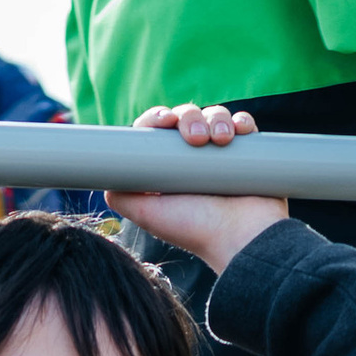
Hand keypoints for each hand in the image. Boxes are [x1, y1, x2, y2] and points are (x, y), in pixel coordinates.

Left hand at [102, 103, 285, 271]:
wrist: (240, 239)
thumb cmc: (195, 230)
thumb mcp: (146, 214)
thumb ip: (121, 194)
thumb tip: (106, 174)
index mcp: (169, 168)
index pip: (158, 130)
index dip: (157, 118)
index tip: (164, 121)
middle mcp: (195, 160)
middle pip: (186, 116)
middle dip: (189, 117)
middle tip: (195, 139)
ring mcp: (223, 155)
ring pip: (215, 115)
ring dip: (217, 118)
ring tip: (221, 140)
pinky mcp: (250, 153)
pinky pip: (243, 124)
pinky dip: (240, 122)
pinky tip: (238, 132)